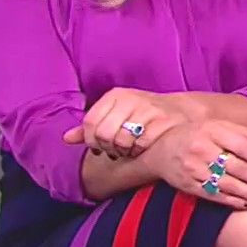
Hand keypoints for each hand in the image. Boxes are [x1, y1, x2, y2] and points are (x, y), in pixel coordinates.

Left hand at [64, 87, 182, 160]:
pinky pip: (140, 143)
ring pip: (121, 140)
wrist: (180, 113)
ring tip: (128, 149)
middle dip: (107, 147)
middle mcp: (130, 99)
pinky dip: (138, 150)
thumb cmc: (142, 115)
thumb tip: (66, 139)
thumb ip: (90, 126)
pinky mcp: (161, 121)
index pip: (90, 121)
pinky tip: (140, 148)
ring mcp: (147, 109)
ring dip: (123, 150)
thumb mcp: (115, 114)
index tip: (98, 147)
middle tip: (114, 150)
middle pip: (104, 133)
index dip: (91, 139)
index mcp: (115, 95)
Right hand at [145, 119, 246, 207]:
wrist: (159, 149)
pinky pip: (213, 195)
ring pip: (226, 184)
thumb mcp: (217, 126)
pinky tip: (244, 204)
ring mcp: (193, 168)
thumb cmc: (194, 135)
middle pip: (236, 167)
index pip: (242, 146)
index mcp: (212, 131)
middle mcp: (202, 149)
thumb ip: (242, 133)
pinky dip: (230, 201)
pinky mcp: (187, 184)